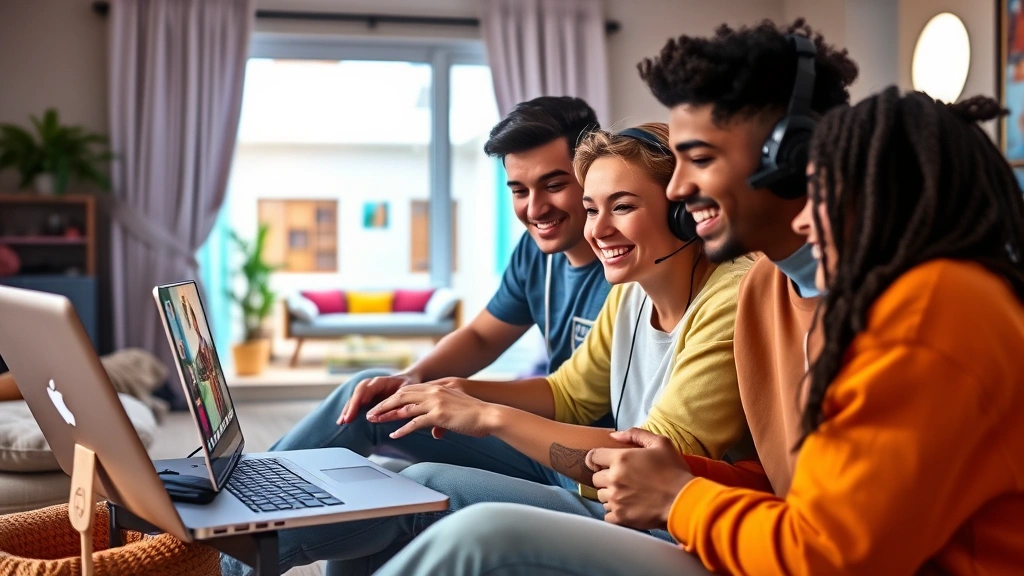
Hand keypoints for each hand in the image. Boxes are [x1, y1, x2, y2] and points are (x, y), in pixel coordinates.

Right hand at [338, 372, 420, 423]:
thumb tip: (387, 413)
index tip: (353, 413)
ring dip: (347, 409)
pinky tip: (344, 420)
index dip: (358, 401)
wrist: (409, 379)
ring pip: (354, 397)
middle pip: (357, 393)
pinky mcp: (367, 395)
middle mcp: (372, 383)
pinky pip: (356, 401)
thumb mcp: (407, 393)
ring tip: (341, 422)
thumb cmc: (409, 386)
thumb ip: (397, 402)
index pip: (365, 390)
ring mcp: (368, 388)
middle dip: (350, 407)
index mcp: (380, 381)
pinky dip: (350, 410)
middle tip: (345, 420)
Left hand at [365, 383, 498, 438]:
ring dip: (387, 415)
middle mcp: (434, 392)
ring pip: (404, 407)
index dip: (393, 398)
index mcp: (438, 388)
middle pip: (402, 396)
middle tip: (371, 413)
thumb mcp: (455, 409)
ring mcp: (436, 403)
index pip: (409, 390)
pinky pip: (415, 422)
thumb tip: (434, 432)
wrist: (489, 415)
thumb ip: (442, 417)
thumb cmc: (476, 414)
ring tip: (375, 421)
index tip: (382, 405)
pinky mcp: (439, 415)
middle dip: (384, 405)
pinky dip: (402, 429)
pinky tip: (394, 434)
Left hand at [585, 428, 693, 530]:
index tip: (604, 463)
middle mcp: (614, 479)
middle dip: (605, 478)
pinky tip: (627, 507)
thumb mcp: (660, 443)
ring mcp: (616, 499)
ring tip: (627, 494)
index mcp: (620, 459)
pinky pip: (607, 514)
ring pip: (600, 497)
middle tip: (622, 480)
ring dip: (610, 495)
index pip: (593, 457)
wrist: (684, 501)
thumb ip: (635, 434)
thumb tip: (614, 435)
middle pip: (595, 478)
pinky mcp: (621, 517)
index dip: (598, 459)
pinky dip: (614, 511)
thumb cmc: (674, 471)